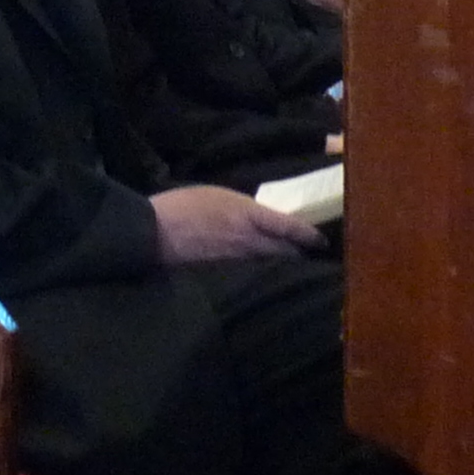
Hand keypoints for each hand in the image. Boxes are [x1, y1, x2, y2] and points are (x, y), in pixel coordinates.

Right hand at [150, 186, 320, 263]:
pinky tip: (262, 278)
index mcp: (248, 214)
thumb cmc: (181, 206)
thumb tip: (259, 218)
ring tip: (289, 268)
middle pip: (287, 252)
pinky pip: (253, 276)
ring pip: (272, 266)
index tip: (320, 241)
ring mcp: (239, 262)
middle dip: (298, 255)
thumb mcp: (216, 195)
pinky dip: (261, 275)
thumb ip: (242, 209)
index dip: (309, 235)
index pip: (290, 227)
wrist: (153, 233)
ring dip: (281, 266)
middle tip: (307, 256)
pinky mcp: (228, 277)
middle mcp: (250, 240)